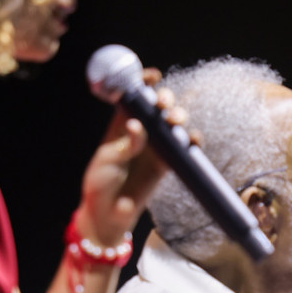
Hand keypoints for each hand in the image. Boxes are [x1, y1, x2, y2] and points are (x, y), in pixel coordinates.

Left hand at [78, 67, 193, 242]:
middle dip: (166, 99)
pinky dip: (191, 140)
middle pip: (158, 106)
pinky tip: (191, 139)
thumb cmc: (100, 184)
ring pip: (173, 124)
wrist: (108, 215)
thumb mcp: (107, 160)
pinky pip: (183, 148)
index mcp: (121, 124)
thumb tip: (138, 127)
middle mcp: (141, 131)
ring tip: (174, 122)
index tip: (153, 76)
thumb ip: (125, 143)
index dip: (144, 82)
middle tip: (164, 105)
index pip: (135, 96)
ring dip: (179, 116)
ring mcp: (156, 147)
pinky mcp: (167, 164)